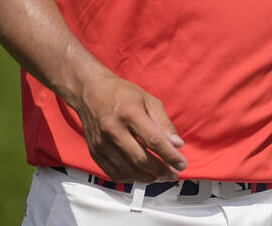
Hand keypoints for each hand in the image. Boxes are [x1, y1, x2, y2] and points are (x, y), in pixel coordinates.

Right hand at [73, 71, 187, 182]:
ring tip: (161, 176)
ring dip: (147, 178)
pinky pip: (114, 173)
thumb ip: (163, 123)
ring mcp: (101, 143)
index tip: (182, 163)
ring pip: (127, 170)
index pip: (154, 141)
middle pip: (141, 159)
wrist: (90, 92)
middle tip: (174, 174)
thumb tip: (177, 144)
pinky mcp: (94, 152)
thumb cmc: (122, 94)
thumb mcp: (148, 100)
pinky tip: (142, 176)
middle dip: (161, 171)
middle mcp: (113, 130)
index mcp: (129, 113)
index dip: (170, 155)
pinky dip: (130, 179)